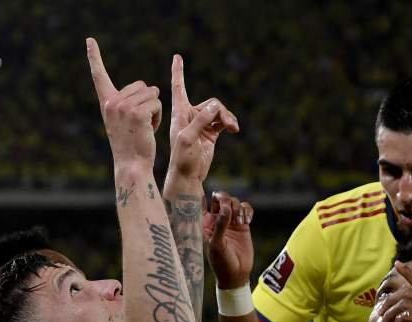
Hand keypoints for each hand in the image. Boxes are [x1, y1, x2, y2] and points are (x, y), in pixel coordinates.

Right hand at [86, 37, 161, 168]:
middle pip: (143, 86)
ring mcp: (124, 107)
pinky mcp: (138, 113)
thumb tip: (150, 87)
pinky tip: (149, 130)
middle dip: (148, 102)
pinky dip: (159, 116)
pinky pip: (157, 103)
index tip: (90, 40)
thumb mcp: (123, 121)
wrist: (131, 164)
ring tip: (145, 128)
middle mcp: (112, 102)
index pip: (99, 75)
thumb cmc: (131, 145)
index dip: (95, 57)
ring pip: (152, 94)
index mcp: (106, 102)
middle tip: (140, 124)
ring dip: (155, 110)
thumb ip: (129, 102)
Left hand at [168, 54, 238, 183]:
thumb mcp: (188, 138)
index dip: (178, 72)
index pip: (178, 88)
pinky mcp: (211, 132)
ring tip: (234, 128)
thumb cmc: (182, 158)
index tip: (177, 57)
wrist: (188, 175)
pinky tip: (234, 130)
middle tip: (229, 124)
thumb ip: (201, 120)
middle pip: (210, 103)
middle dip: (221, 111)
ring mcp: (202, 123)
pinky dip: (230, 122)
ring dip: (228, 117)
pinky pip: (224, 120)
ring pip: (219, 111)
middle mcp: (190, 115)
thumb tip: (215, 105)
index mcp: (179, 113)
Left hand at [204, 191, 253, 288]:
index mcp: (204, 223)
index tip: (205, 190)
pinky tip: (247, 220)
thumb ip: (220, 225)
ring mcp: (230, 221)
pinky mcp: (243, 224)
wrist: (236, 274)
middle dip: (225, 198)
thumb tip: (226, 208)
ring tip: (240, 220)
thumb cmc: (221, 262)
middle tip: (228, 207)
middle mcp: (216, 220)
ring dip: (238, 207)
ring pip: (233, 201)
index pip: (201, 203)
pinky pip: (245, 208)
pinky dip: (247, 210)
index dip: (201, 193)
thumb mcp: (216, 244)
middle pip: (219, 198)